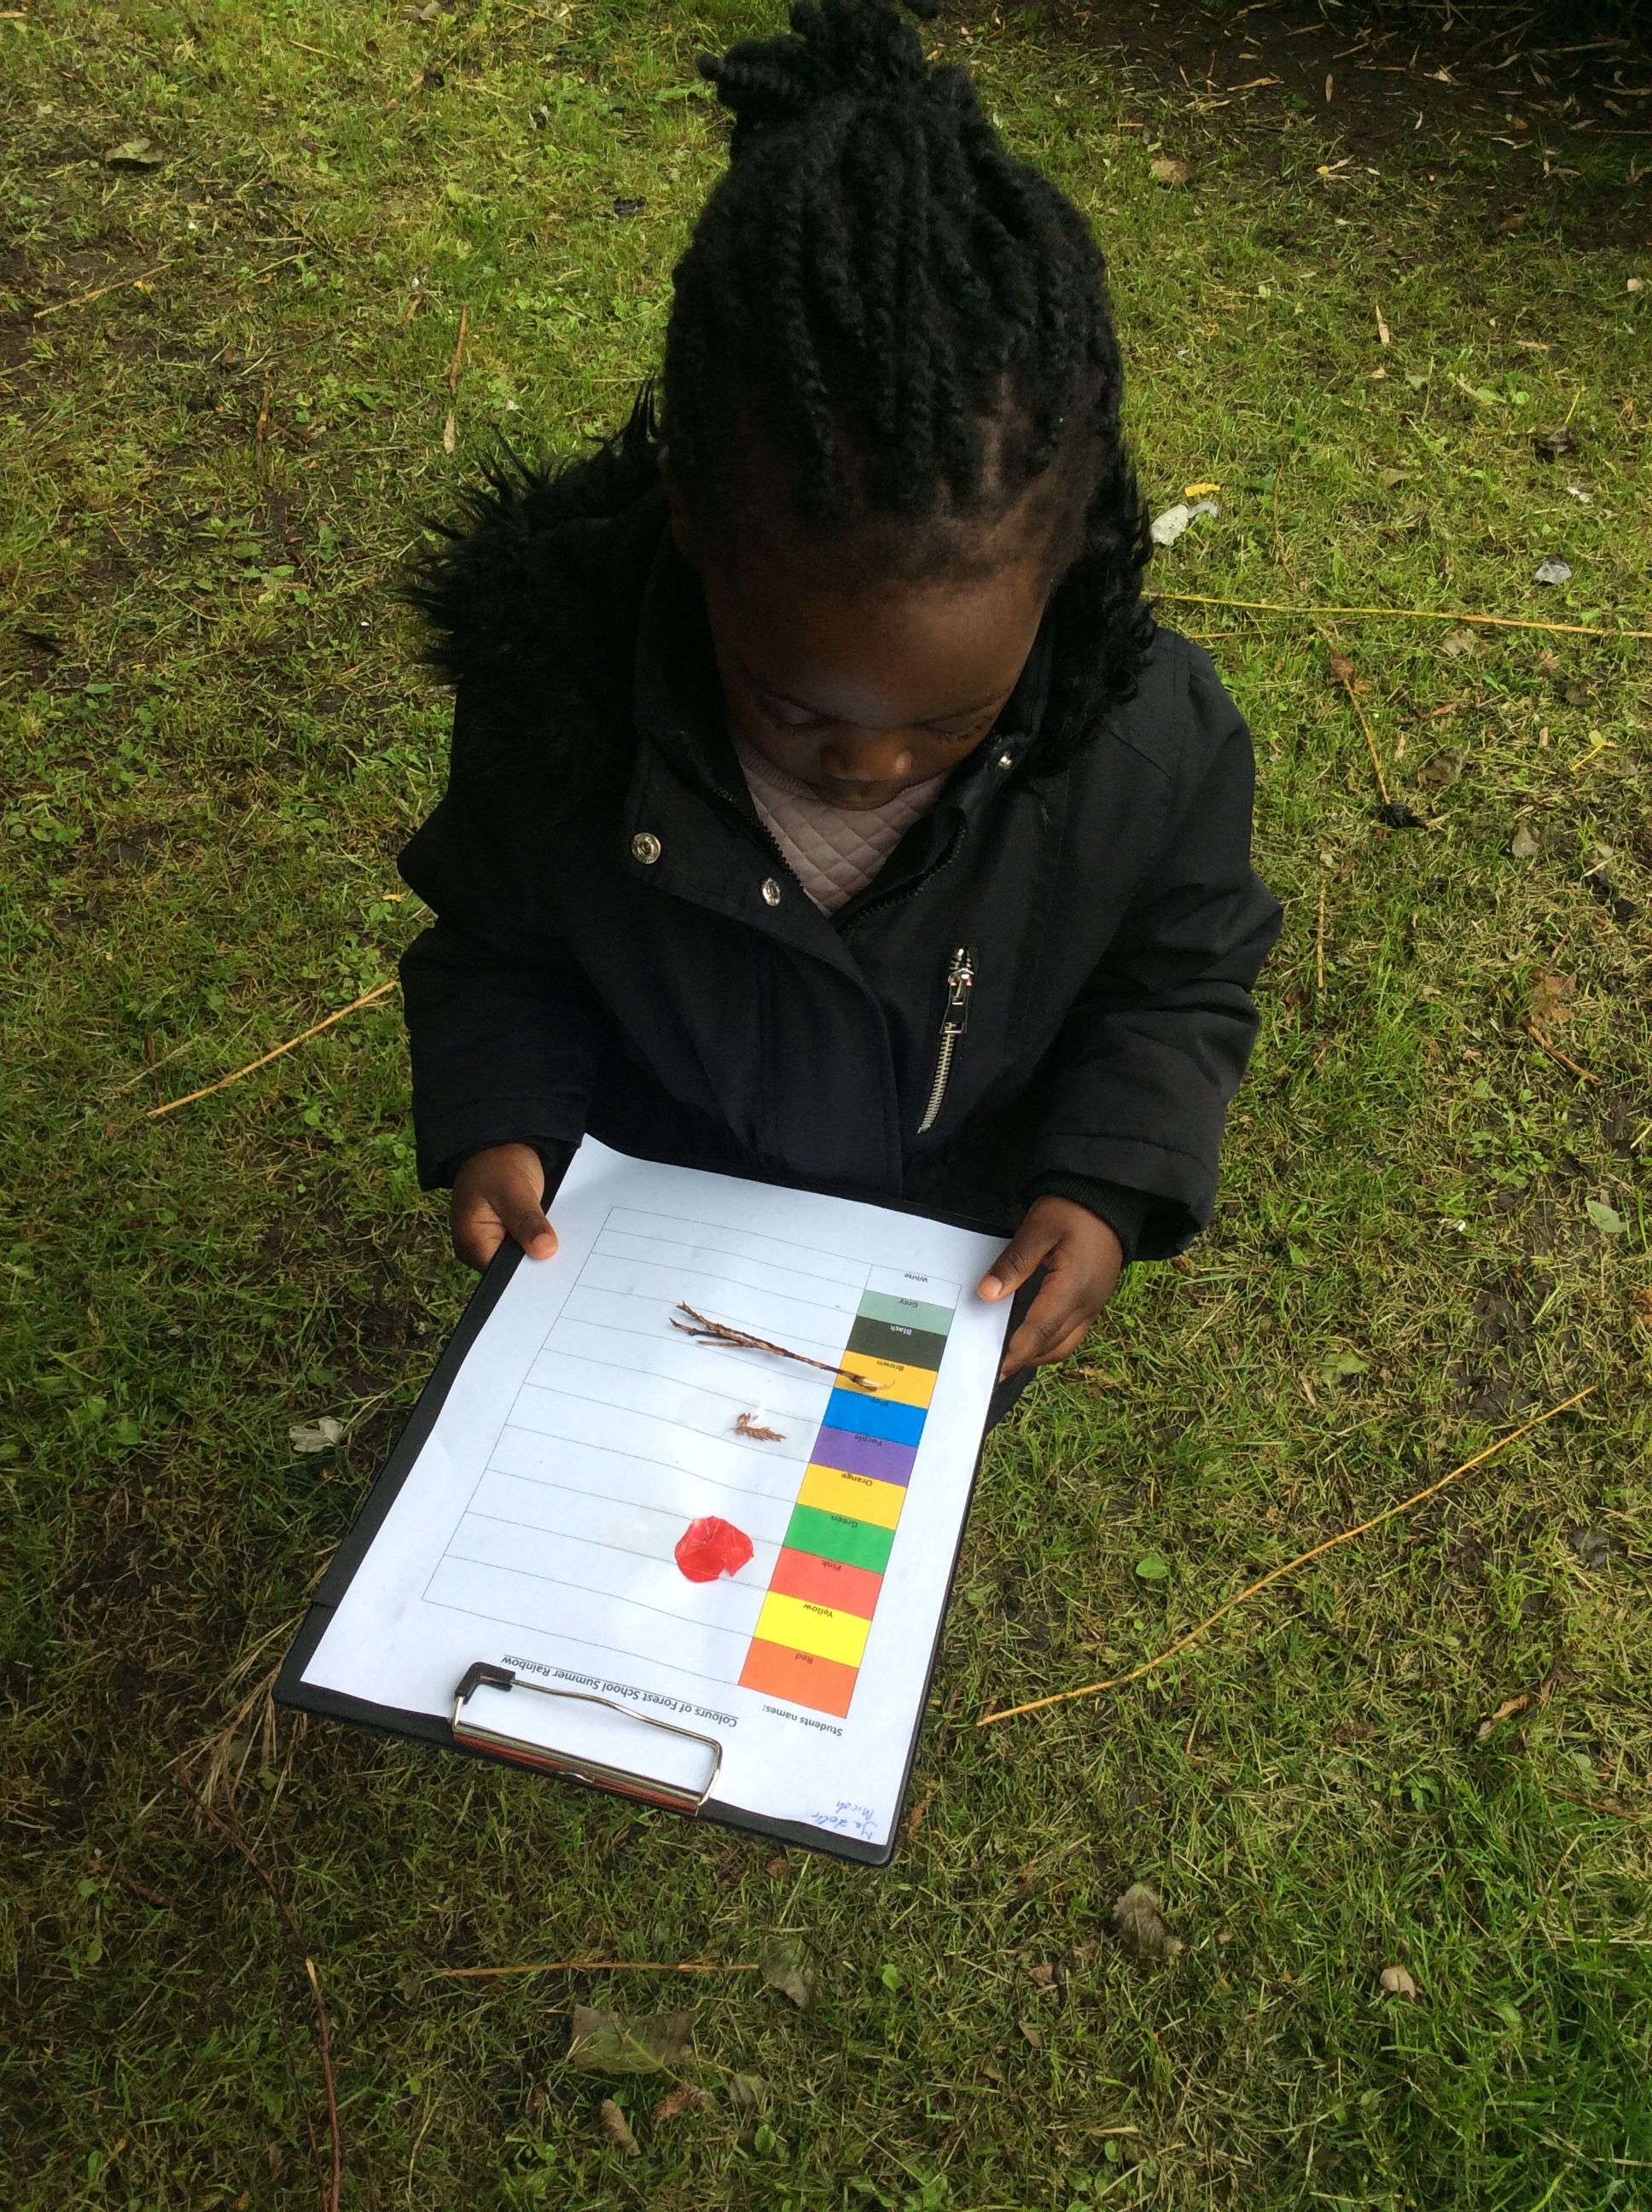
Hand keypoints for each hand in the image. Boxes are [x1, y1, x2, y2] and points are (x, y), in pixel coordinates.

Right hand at [451, 1143, 558, 1270]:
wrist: (499, 1144)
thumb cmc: (497, 1163)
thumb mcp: (513, 1189)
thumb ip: (526, 1221)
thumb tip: (544, 1251)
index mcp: (471, 1245)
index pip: (502, 1278)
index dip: (528, 1277)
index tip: (554, 1271)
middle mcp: (480, 1250)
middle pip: (514, 1273)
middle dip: (539, 1264)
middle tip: (568, 1261)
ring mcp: (496, 1244)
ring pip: (524, 1259)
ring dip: (542, 1252)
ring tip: (566, 1250)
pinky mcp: (510, 1236)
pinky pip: (528, 1247)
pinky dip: (542, 1242)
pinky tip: (559, 1238)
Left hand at [978, 1196, 1123, 1379]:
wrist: (1110, 1200)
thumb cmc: (1073, 1210)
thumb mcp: (1038, 1229)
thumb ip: (1014, 1263)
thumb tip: (987, 1295)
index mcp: (1072, 1289)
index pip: (1039, 1332)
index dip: (1015, 1353)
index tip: (994, 1369)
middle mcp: (1087, 1304)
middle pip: (1052, 1345)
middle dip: (1024, 1359)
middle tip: (994, 1367)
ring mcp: (1094, 1304)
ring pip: (1065, 1344)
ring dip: (1038, 1354)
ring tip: (1010, 1356)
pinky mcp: (1094, 1300)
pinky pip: (1073, 1332)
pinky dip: (1050, 1342)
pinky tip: (1031, 1336)